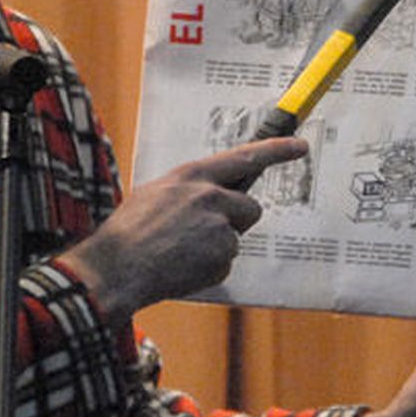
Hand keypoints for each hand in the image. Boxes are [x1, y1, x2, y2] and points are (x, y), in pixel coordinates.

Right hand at [59, 138, 306, 325]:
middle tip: (204, 234)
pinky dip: (209, 270)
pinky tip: (182, 268)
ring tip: (180, 253)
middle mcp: (211, 196)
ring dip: (217, 248)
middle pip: (250, 207)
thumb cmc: (128, 233)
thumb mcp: (156, 194)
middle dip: (237, 221)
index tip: (300, 146)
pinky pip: (226, 264)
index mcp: (192, 175)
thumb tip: (210, 197)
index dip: (276, 151)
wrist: (115, 269)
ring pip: (235, 239)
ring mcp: (219, 227)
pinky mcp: (222, 256)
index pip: (244, 157)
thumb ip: (189, 191)